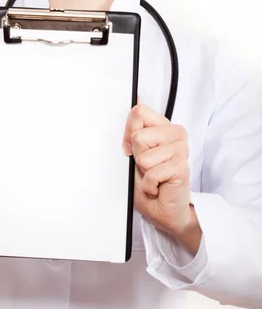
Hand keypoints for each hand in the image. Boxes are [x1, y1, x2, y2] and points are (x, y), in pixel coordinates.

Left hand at [122, 97, 191, 236]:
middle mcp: (176, 134)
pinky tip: (159, 187)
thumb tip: (137, 97)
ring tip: (154, 177)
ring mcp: (181, 150)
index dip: (128, 131)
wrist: (165, 212)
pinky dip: (149, 185)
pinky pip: (151, 173)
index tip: (130, 148)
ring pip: (143, 157)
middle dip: (137, 156)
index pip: (139, 112)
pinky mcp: (182, 167)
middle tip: (148, 167)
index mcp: (164, 126)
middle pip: (139, 136)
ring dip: (144, 173)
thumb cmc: (151, 181)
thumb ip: (137, 128)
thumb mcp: (138, 152)